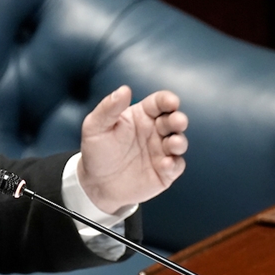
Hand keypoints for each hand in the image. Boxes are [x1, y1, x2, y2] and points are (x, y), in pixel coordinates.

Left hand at [78, 85, 187, 213]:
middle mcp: (154, 131)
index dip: (168, 100)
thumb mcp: (95, 127)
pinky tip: (165, 164)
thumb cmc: (96, 152)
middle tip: (177, 121)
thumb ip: (109, 108)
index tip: (171, 102)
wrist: (95, 185)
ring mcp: (161, 151)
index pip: (159, 102)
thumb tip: (124, 89)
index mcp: (141, 116)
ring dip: (179, 141)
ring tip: (173, 143)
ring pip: (179, 142)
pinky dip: (174, 164)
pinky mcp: (165, 172)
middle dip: (178, 119)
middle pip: (173, 120)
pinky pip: (176, 166)